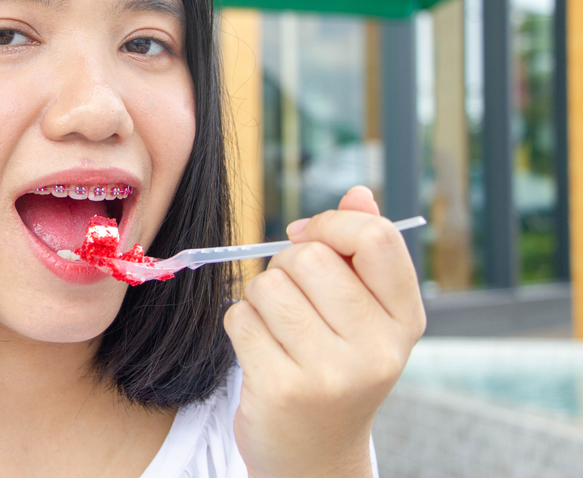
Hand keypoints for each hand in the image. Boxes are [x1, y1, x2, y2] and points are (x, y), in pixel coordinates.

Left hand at [223, 186, 425, 477]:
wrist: (314, 454)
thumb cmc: (335, 367)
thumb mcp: (364, 315)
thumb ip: (362, 252)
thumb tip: (358, 192)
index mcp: (404, 320)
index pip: (374, 237)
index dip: (330, 224)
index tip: (307, 236)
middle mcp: (377, 349)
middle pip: (309, 257)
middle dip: (285, 265)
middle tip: (292, 299)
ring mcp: (330, 374)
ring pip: (267, 285)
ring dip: (260, 299)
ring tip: (278, 329)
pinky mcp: (282, 389)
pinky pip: (240, 318)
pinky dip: (241, 326)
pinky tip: (261, 352)